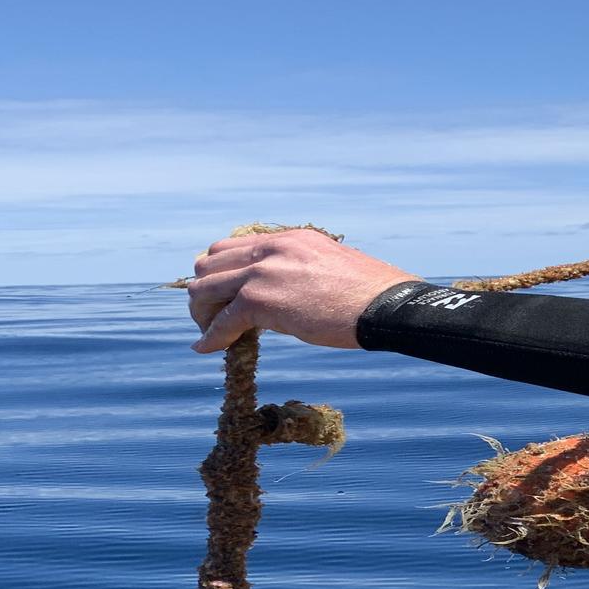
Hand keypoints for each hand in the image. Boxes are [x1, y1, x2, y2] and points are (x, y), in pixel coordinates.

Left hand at [186, 229, 418, 352]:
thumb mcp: (331, 267)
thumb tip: (290, 291)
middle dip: (206, 291)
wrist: (385, 307)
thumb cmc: (371, 294)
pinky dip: (211, 336)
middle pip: (210, 263)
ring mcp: (263, 272)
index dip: (221, 273)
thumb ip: (302, 271)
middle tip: (212, 315)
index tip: (224, 294)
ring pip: (205, 288)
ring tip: (210, 332)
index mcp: (289, 239)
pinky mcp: (261, 300)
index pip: (233, 247)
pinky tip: (208, 349)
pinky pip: (222, 320)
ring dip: (202, 312)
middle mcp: (271, 248)